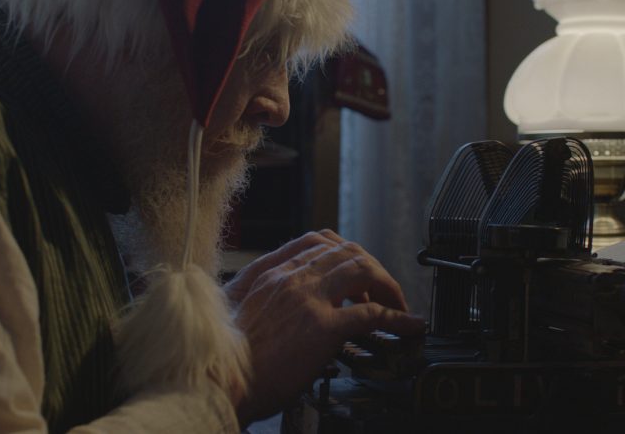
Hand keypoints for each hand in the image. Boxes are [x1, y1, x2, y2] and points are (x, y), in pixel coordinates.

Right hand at [226, 230, 424, 423]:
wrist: (215, 383)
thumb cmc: (222, 359)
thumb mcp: (234, 313)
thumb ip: (259, 298)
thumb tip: (280, 306)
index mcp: (268, 273)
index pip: (316, 241)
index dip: (344, 252)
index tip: (354, 272)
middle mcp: (289, 278)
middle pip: (346, 251)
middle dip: (371, 268)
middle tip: (383, 291)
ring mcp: (308, 300)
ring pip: (362, 269)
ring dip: (386, 285)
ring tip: (397, 306)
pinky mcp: (322, 328)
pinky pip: (372, 313)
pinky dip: (397, 317)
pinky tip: (408, 326)